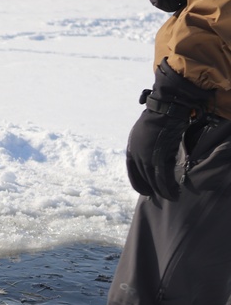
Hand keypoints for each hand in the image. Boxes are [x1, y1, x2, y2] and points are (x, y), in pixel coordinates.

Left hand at [126, 58, 211, 200]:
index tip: (144, 191)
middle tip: (158, 197)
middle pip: (142, 177)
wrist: (166, 107)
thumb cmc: (160, 116)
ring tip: (170, 197)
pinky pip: (162, 177)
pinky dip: (167, 187)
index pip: (132, 172)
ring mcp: (146, 156)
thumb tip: (153, 153)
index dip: (138, 183)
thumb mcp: (146, 132)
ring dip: (161, 190)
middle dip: (150, 189)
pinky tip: (173, 193)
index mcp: (131, 148)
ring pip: (152, 180)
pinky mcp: (158, 157)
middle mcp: (135, 154)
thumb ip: (146, 144)